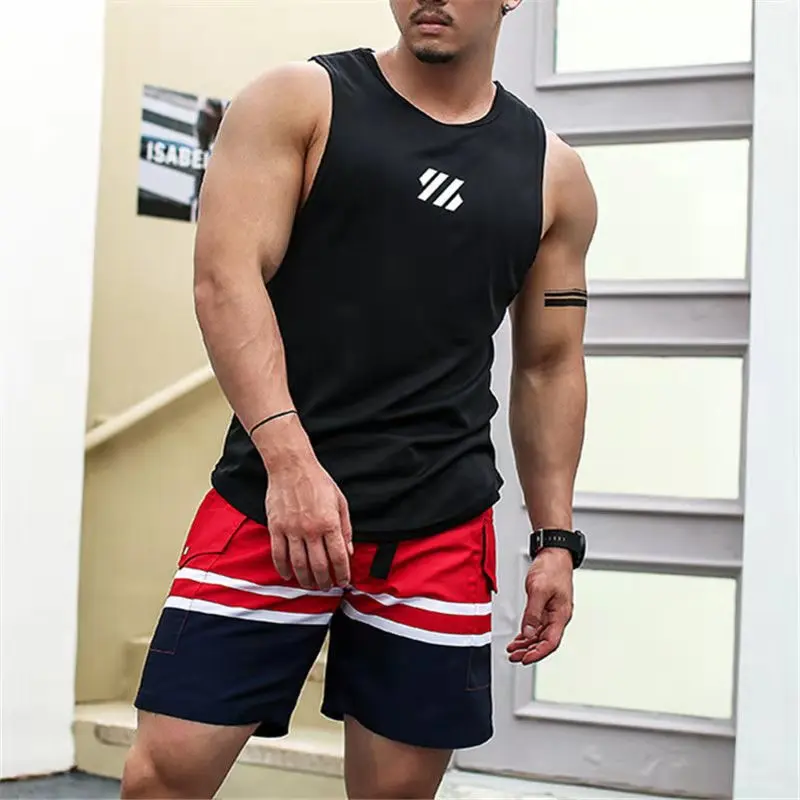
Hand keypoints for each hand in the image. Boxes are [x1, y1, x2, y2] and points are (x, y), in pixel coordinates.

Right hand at [265, 455, 352, 590]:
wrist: (292, 467)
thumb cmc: (318, 481)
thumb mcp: (340, 502)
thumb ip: (346, 528)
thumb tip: (349, 551)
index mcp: (330, 523)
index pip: (339, 557)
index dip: (343, 573)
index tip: (344, 582)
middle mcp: (311, 529)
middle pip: (319, 566)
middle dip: (325, 581)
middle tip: (327, 587)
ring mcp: (292, 530)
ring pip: (299, 564)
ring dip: (306, 579)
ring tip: (311, 585)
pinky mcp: (276, 528)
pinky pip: (278, 555)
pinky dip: (283, 569)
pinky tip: (288, 575)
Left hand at [507, 548, 573, 664]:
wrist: (555, 553)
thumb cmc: (552, 567)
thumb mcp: (539, 590)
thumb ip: (533, 613)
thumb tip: (528, 633)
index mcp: (561, 615)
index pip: (551, 642)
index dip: (538, 653)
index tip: (525, 660)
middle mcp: (558, 616)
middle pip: (544, 641)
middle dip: (529, 651)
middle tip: (514, 658)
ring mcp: (552, 612)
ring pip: (539, 635)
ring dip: (526, 644)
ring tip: (513, 651)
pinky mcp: (546, 606)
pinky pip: (537, 625)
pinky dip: (527, 633)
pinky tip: (519, 638)